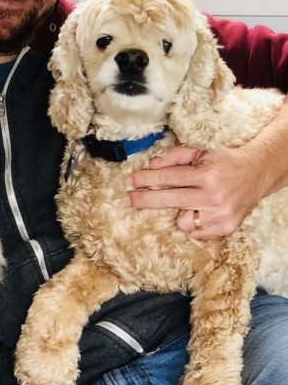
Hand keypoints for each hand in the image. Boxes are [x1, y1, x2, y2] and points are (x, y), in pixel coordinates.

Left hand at [126, 145, 264, 238]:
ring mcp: (221, 215)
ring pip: (183, 222)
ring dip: (179, 212)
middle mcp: (213, 197)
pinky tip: (199, 211)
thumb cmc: (223, 160)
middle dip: (145, 200)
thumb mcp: (200, 151)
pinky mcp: (227, 227)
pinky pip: (197, 232)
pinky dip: (193, 223)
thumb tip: (151, 166)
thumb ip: (174, 156)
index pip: (168, 178)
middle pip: (170, 201)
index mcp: (206, 175)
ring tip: (189, 201)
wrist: (256, 173)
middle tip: (129, 200)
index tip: (129, 182)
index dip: (146, 180)